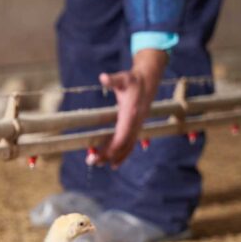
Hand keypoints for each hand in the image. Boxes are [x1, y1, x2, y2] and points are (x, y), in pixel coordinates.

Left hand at [89, 49, 168, 166]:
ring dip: (114, 157)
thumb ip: (112, 80)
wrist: (148, 80)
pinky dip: (123, 154)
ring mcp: (137, 126)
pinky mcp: (137, 127)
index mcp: (131, 114)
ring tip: (99, 164)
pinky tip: (114, 163)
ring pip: (127, 147)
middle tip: (92, 162)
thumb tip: (103, 77)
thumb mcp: (122, 78)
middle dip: (108, 155)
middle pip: (123, 145)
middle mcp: (136, 123)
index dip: (111, 148)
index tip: (99, 156)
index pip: (121, 136)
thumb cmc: (132, 80)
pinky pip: (130, 144)